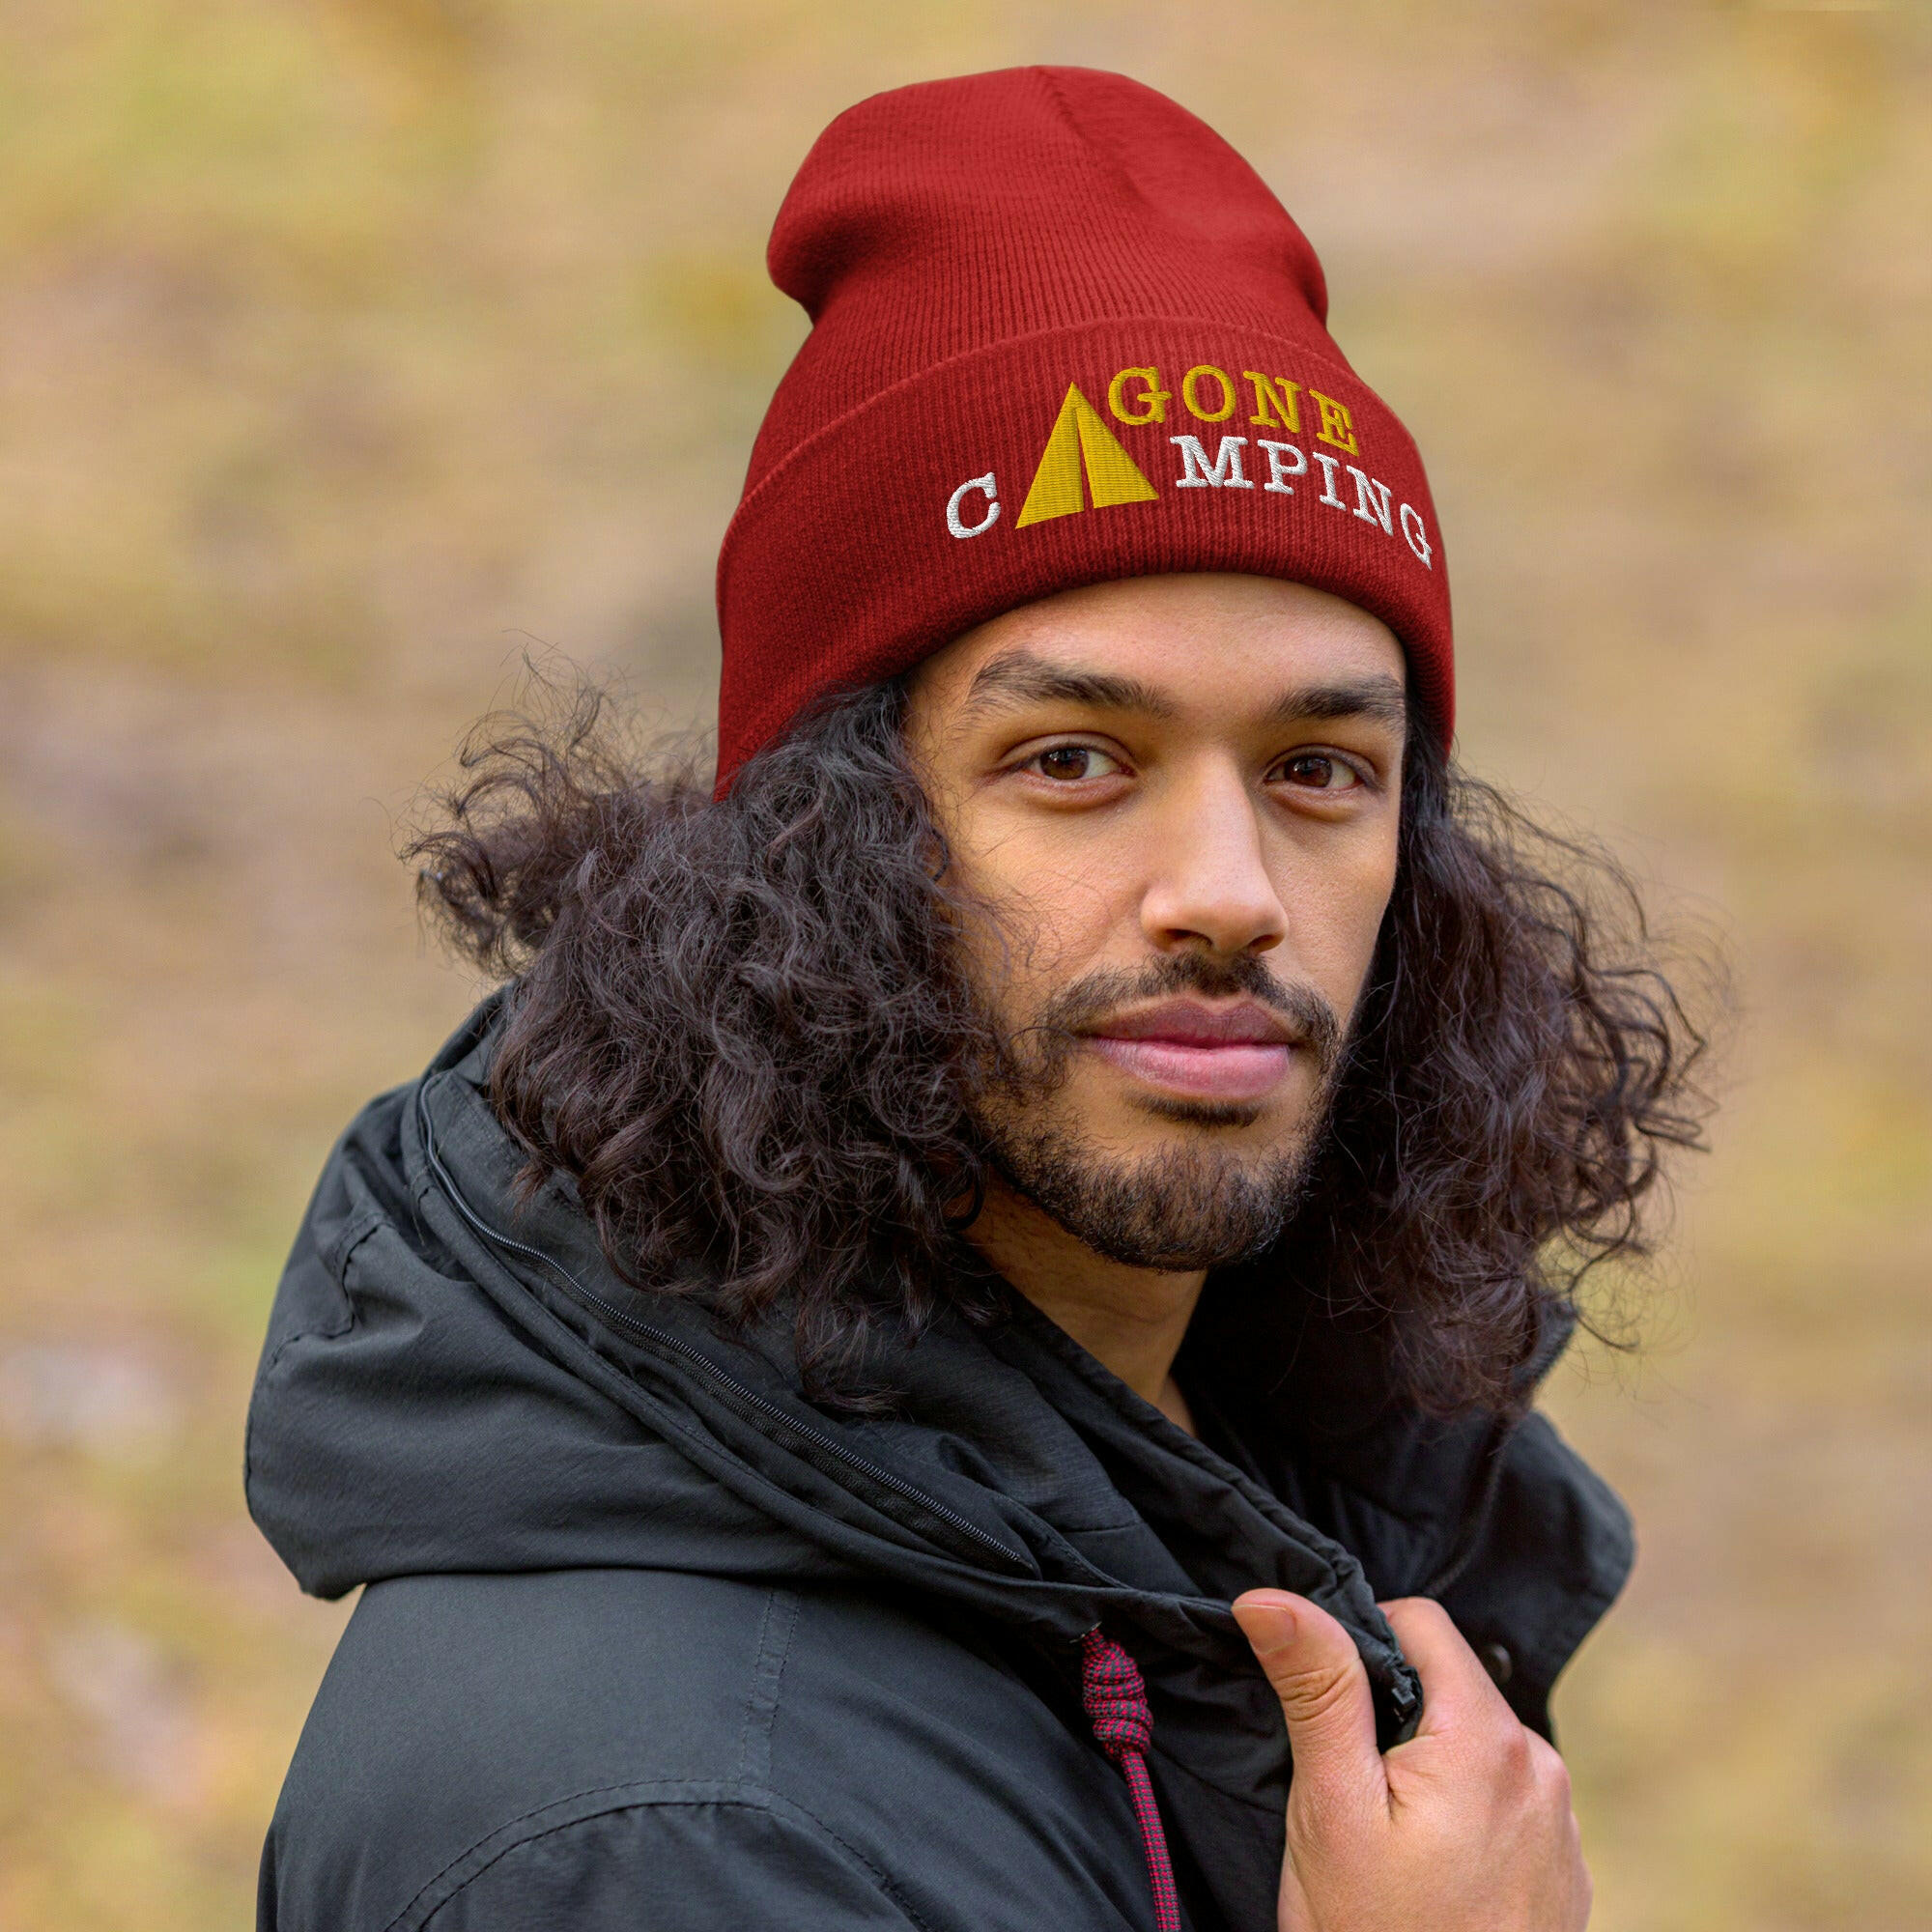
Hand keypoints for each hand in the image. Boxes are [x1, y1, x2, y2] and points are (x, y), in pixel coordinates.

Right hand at [1232, 1591, 1590, 1931]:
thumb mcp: (1330, 1808)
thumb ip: (1317, 1688)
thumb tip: (1272, 1595)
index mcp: (1489, 1739)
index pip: (1421, 1622)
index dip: (1359, 1643)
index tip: (1324, 1709)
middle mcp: (1543, 1770)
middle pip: (1450, 1685)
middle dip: (1392, 1715)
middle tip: (1347, 1792)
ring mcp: (1563, 1827)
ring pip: (1475, 1744)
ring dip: (1428, 1765)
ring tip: (1386, 1844)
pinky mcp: (1564, 1874)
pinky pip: (1504, 1802)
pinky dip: (1462, 1815)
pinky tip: (1427, 1878)